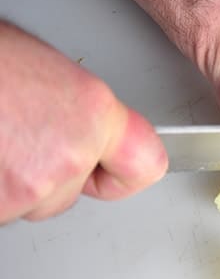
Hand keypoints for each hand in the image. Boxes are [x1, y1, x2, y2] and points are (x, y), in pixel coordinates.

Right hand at [0, 21, 166, 221]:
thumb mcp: (51, 74)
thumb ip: (78, 115)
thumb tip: (83, 132)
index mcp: (94, 114)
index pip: (146, 165)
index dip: (122, 172)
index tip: (111, 171)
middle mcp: (70, 154)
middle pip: (70, 193)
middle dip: (44, 175)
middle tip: (14, 134)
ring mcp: (28, 187)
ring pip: (28, 204)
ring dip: (8, 182)